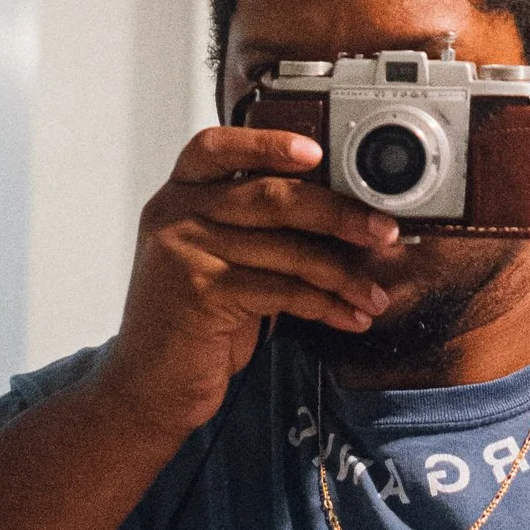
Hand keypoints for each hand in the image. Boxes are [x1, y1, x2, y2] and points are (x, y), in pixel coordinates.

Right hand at [99, 129, 405, 443]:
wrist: (147, 387)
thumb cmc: (190, 321)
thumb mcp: (212, 260)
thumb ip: (252, 229)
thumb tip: (338, 213)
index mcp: (177, 196)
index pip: (216, 147)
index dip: (267, 142)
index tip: (316, 150)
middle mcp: (175, 215)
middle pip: (270, 196)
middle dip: (338, 213)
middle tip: (383, 230)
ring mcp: (184, 253)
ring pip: (286, 249)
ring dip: (343, 273)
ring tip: (375, 292)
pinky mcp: (201, 294)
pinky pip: (283, 290)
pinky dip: (327, 305)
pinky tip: (349, 315)